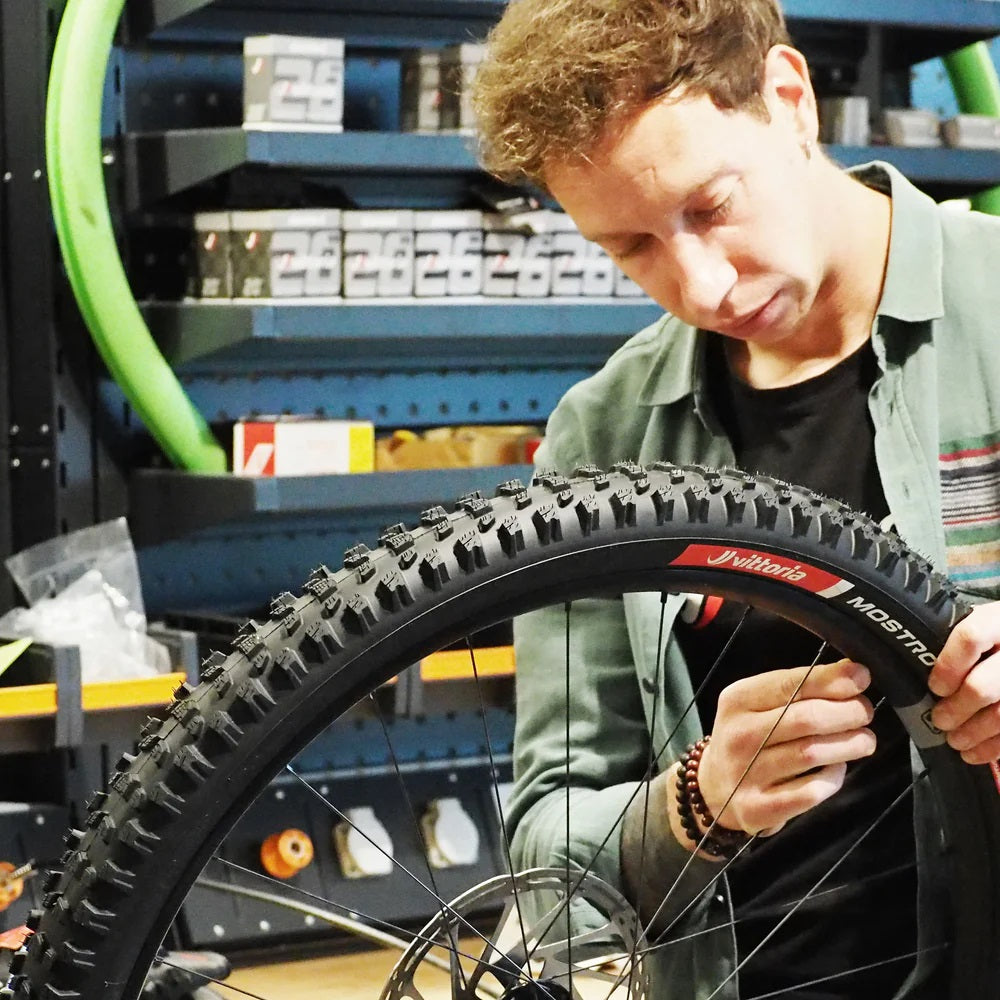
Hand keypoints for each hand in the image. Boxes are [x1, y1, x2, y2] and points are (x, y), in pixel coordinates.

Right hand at [694, 659, 875, 835]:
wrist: (714, 787)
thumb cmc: (748, 736)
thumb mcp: (759, 703)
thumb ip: (800, 687)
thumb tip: (854, 673)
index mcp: (737, 700)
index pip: (790, 684)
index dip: (831, 680)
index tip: (861, 678)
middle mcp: (738, 735)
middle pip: (806, 719)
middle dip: (847, 712)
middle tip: (864, 712)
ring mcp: (746, 774)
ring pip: (811, 754)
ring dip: (849, 744)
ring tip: (864, 739)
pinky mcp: (758, 809)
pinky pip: (810, 791)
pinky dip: (833, 777)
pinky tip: (837, 767)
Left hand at [930, 602, 999, 764]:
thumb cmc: (997, 634)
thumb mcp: (982, 622)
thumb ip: (954, 636)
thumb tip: (913, 662)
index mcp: (998, 621)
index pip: (970, 638)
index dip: (948, 667)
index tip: (935, 687)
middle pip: (983, 686)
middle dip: (957, 709)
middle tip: (939, 720)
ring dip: (974, 733)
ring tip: (955, 741)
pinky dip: (993, 748)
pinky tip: (976, 754)